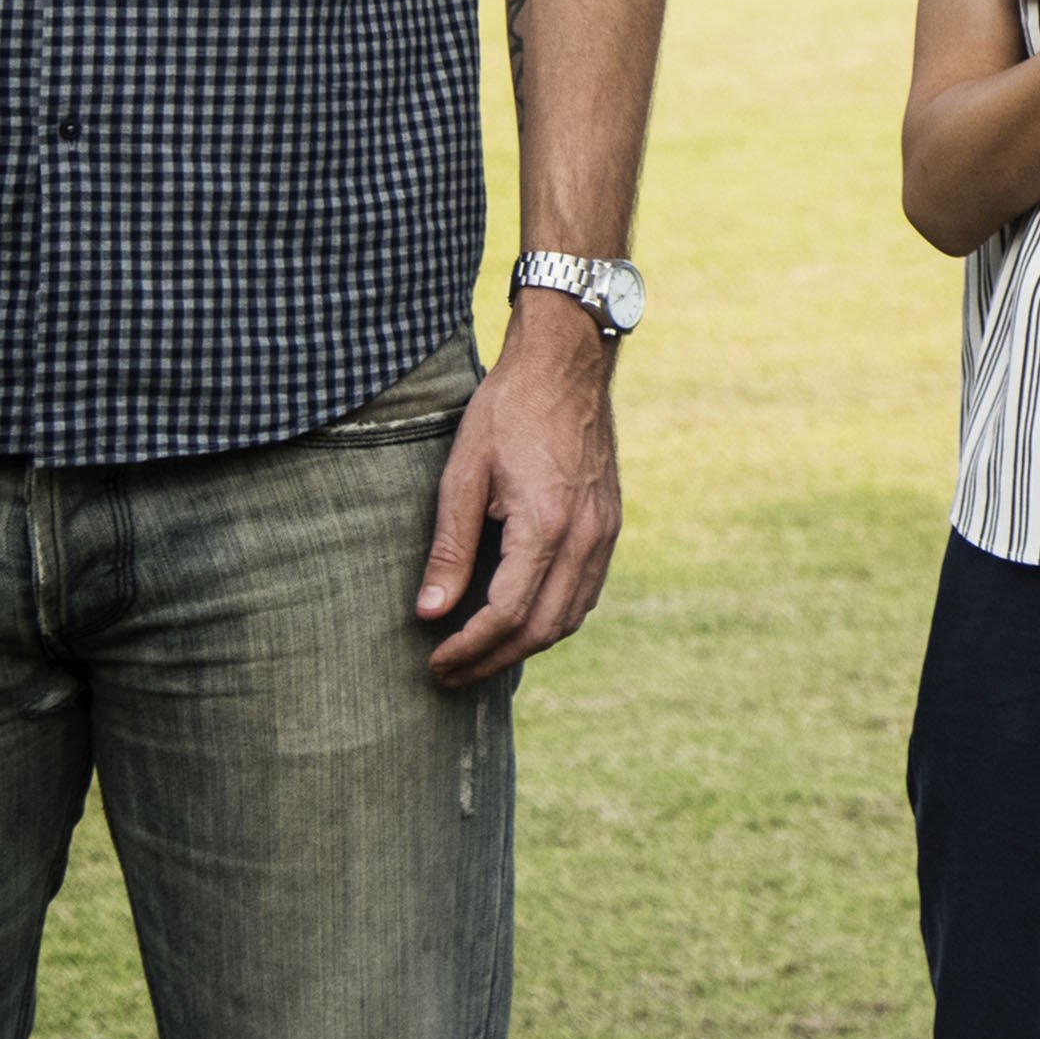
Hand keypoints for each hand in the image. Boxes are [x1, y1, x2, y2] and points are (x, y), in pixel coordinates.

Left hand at [418, 294, 622, 682]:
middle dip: (494, 659)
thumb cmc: (508, 411)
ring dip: (525, 645)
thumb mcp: (463, 473)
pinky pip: (586, 591)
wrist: (568, 365)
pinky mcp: (609, 524)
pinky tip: (520, 617)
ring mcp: (605, 532)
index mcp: (546, 525)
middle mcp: (585, 536)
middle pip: (543, 628)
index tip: (434, 662)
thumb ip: (449, 547)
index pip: (507, 614)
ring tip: (479, 653)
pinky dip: (553, 618)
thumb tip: (430, 612)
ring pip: (571, 617)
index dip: (468, 648)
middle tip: (449, 672)